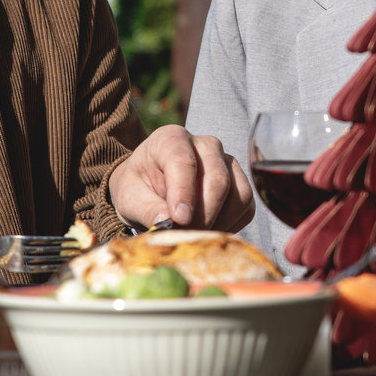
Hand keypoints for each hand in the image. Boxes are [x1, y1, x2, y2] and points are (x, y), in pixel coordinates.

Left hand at [108, 125, 253, 232]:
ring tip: (194, 234)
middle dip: (203, 215)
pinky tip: (208, 229)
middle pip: (217, 179)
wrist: (150, 187)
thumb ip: (147, 209)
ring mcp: (227, 162)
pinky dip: (230, 225)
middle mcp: (206, 145)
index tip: (179, 219)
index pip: (185, 161)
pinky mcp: (240, 182)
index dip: (184, 192)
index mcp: (172, 138)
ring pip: (238, 194)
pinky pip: (245, 206)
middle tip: (186, 236)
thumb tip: (167, 223)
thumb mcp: (130, 197)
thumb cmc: (139, 188)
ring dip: (218, 222)